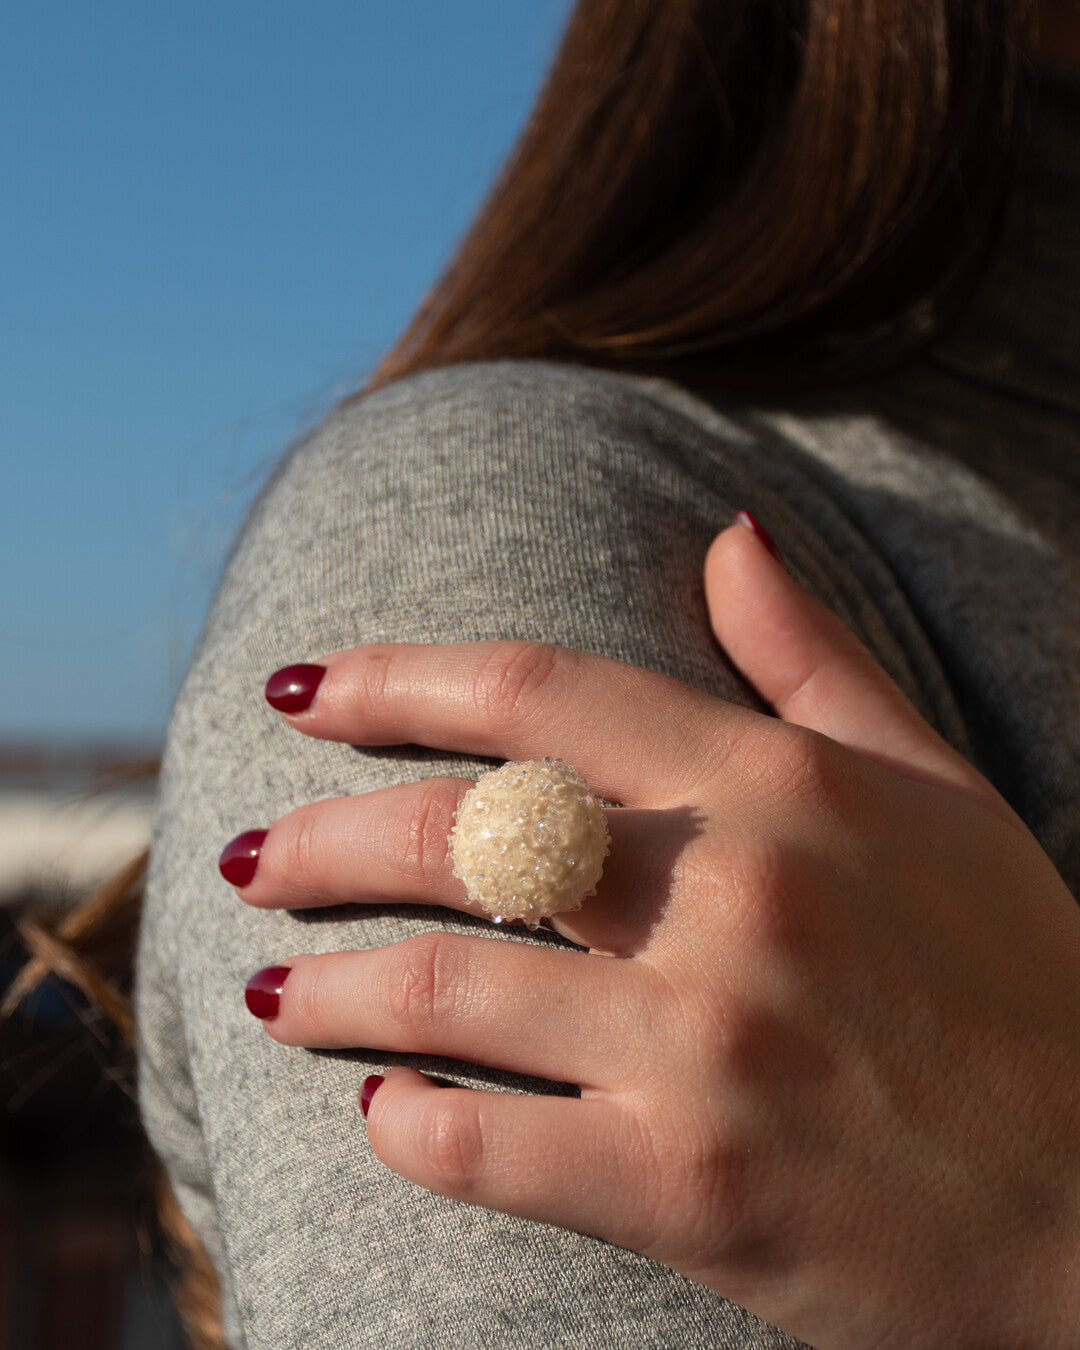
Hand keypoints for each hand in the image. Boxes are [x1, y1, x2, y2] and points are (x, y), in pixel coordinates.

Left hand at [222, 516, 1079, 1349]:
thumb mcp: (933, 790)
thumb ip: (811, 657)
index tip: (299, 688)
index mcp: (782, 787)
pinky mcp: (691, 1191)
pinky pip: (485, 1146)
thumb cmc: (1021, 982)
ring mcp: (707, 1048)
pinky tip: (377, 1108)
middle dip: (319, 837)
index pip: (537, 692)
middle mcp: (734, 898)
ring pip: (442, 988)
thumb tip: (726, 535)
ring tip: (270, 984)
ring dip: (326, 984)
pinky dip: (405, 1124)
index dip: (393, 678)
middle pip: (458, 831)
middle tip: (243, 855)